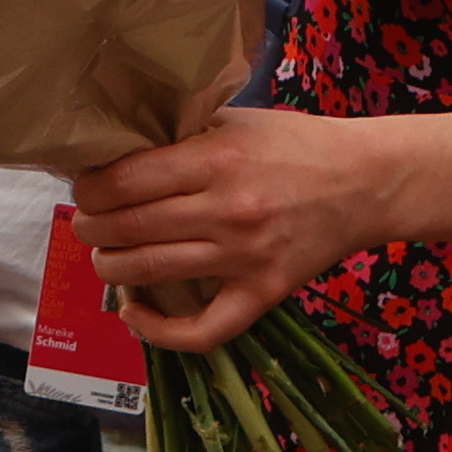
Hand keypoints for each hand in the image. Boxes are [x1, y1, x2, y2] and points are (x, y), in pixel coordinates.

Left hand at [70, 106, 405, 352]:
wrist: (366, 181)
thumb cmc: (296, 145)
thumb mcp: (235, 120)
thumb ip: (180, 135)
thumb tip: (113, 152)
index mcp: (217, 160)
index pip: (124, 182)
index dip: (90, 190)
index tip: (85, 189)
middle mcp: (228, 211)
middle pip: (128, 228)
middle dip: (92, 228)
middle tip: (87, 224)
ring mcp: (246, 257)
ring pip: (151, 273)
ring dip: (111, 269)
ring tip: (106, 258)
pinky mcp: (264, 293)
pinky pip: (202, 329)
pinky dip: (158, 330)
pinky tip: (135, 314)